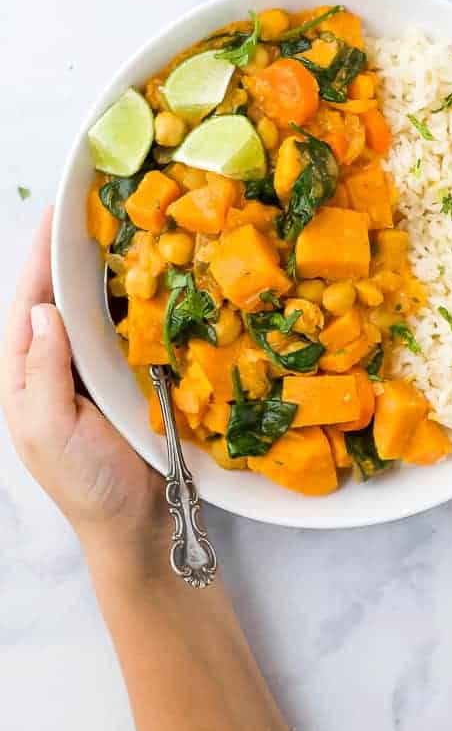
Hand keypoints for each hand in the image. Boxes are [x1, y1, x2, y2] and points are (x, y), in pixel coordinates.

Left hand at [0, 209, 164, 561]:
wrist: (135, 525)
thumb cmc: (85, 482)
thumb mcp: (48, 429)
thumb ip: (43, 370)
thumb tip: (43, 308)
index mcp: (24, 374)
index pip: (27, 303)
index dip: (39, 257)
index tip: (56, 211)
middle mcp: (55, 364)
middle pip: (56, 296)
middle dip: (67, 252)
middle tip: (92, 206)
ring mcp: (91, 369)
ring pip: (92, 308)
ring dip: (101, 270)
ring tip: (119, 229)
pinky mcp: (126, 377)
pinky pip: (126, 329)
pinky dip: (133, 300)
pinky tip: (148, 276)